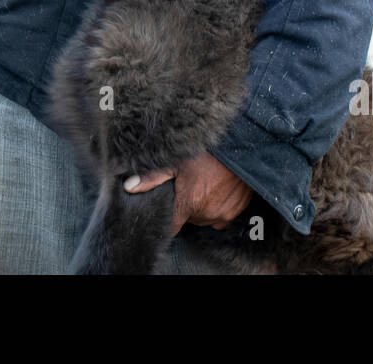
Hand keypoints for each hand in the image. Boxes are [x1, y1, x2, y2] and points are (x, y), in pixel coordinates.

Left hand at [124, 152, 253, 235]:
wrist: (244, 145)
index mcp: (190, 204)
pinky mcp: (239, 211)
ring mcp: (225, 214)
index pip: (172, 226)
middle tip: (189, 184)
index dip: (167, 219)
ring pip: (206, 218)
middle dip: (187, 205)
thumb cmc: (210, 152)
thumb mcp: (178, 161)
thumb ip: (152, 177)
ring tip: (205, 184)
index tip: (166, 211)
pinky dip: (219, 206)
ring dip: (204, 207)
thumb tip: (128, 186)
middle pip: (189, 219)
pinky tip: (219, 188)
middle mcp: (208, 214)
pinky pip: (223, 216)